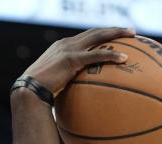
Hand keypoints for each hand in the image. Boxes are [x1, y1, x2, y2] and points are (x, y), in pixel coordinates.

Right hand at [19, 27, 133, 96]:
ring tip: (133, 35)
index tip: (115, 36)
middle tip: (130, 32)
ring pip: (98, 37)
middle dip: (114, 30)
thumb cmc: (38, 93)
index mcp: (62, 47)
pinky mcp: (71, 59)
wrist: (28, 90)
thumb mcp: (53, 83)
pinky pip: (96, 55)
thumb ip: (65, 82)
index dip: (101, 35)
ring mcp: (69, 49)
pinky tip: (124, 58)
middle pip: (95, 31)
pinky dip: (111, 55)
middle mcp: (66, 44)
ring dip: (117, 34)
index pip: (86, 36)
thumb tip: (75, 96)